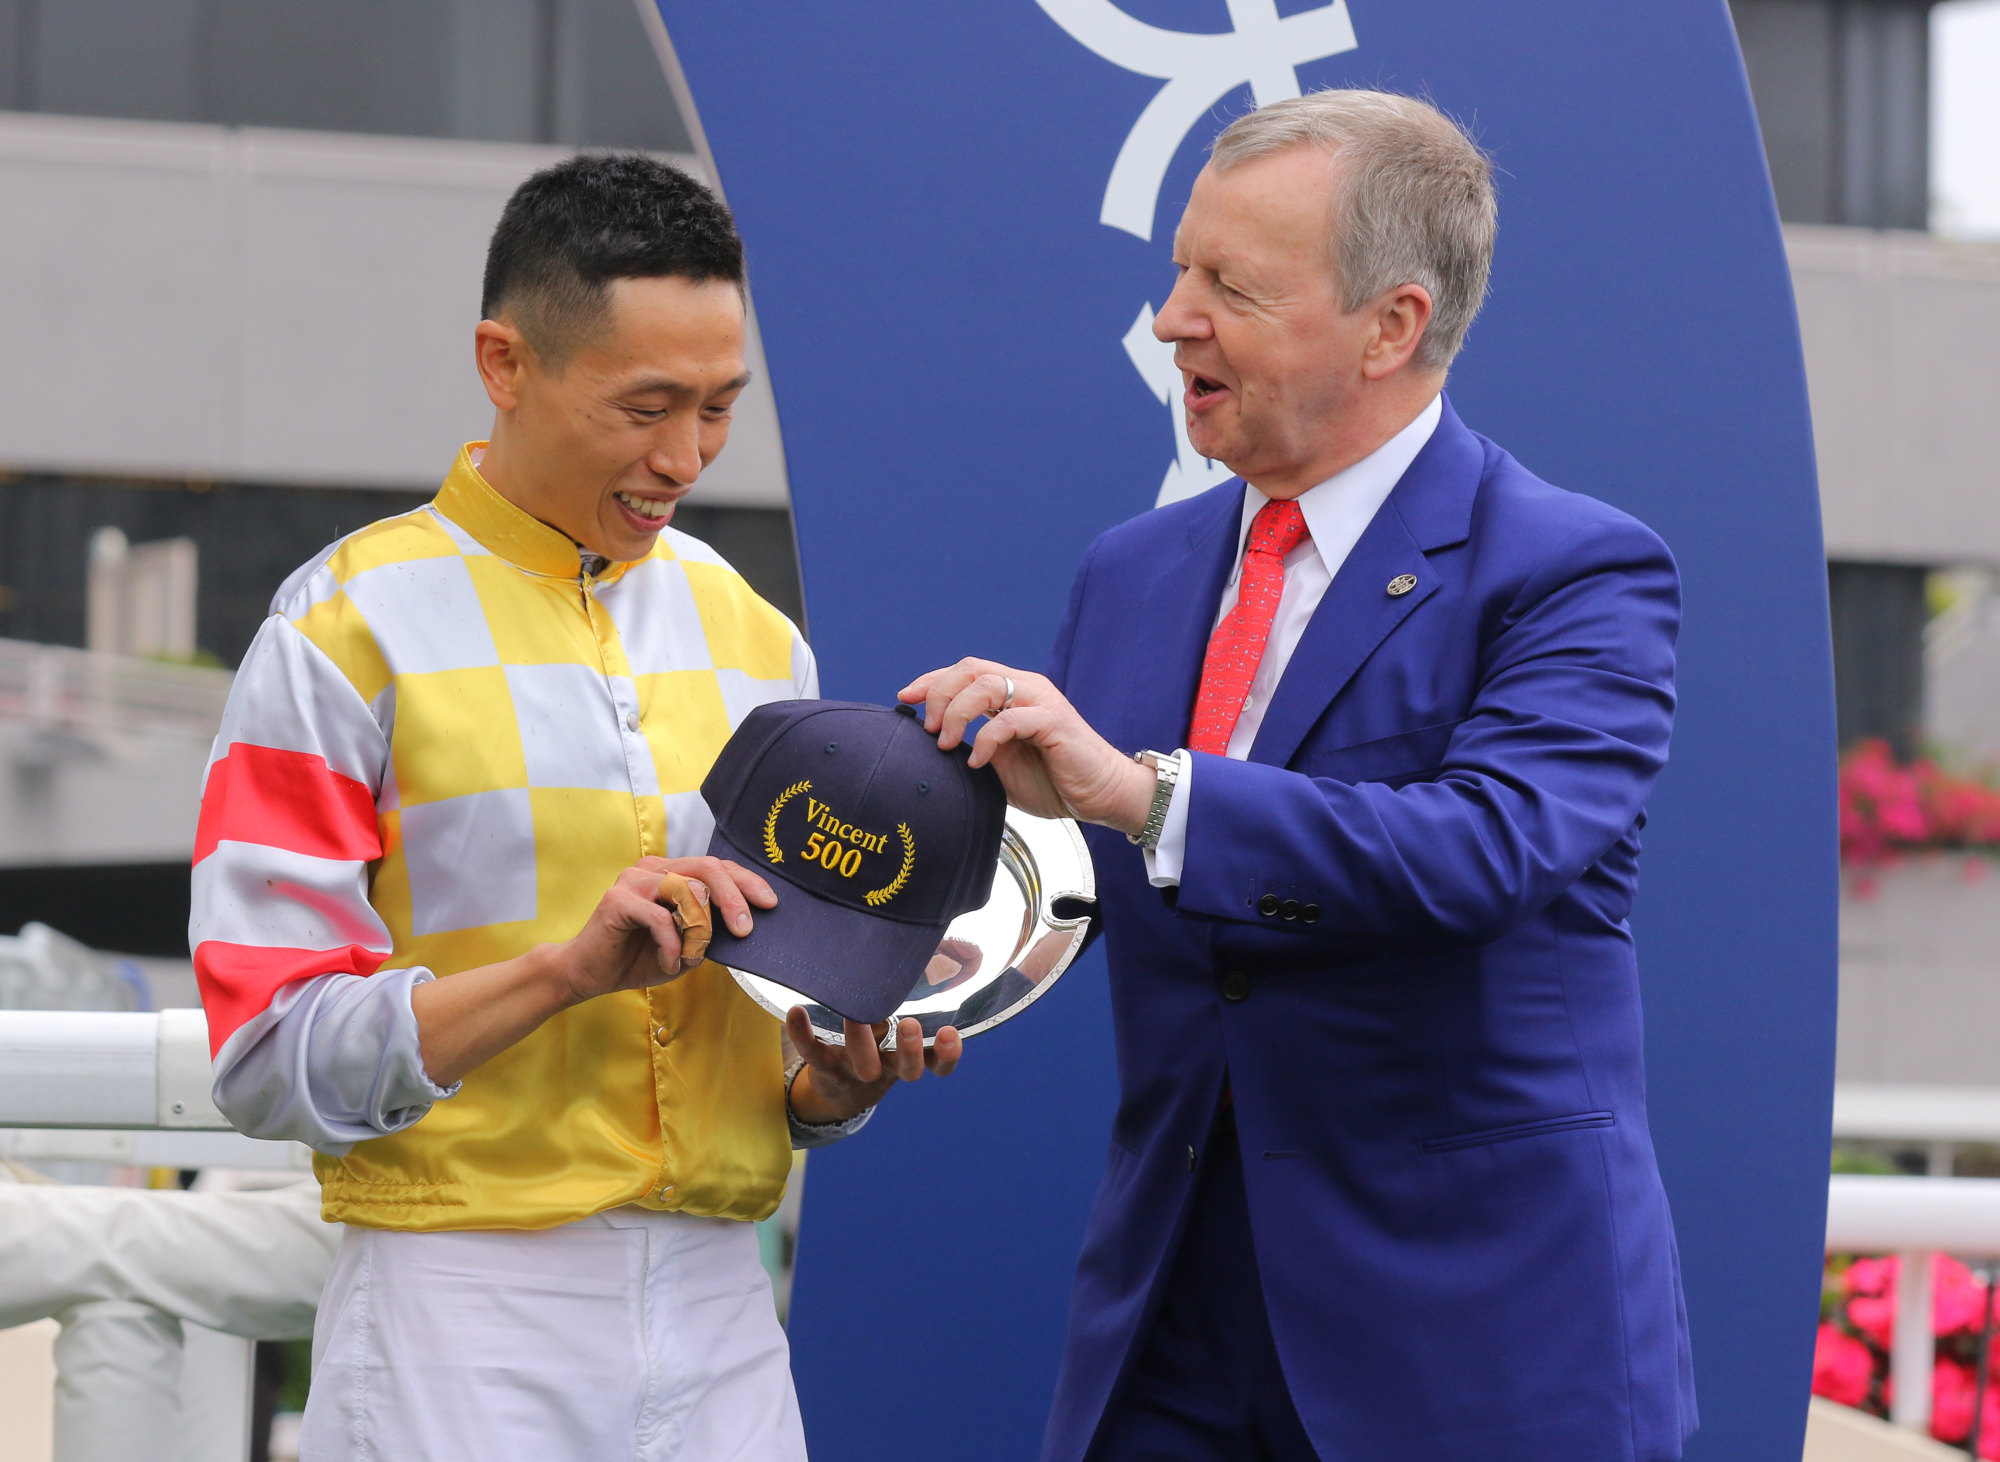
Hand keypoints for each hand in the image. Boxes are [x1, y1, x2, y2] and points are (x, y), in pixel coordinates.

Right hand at [553, 855, 776, 1003]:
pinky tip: (669, 962)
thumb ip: (708, 931)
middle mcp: (653, 868)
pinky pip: (661, 918)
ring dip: (698, 929)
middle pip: (707, 868)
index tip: (770, 904)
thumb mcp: (685, 946)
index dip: (746, 882)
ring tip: (692, 956)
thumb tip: (744, 926)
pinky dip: (672, 945)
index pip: (716, 867)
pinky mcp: (618, 900)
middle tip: (746, 928)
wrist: (588, 974)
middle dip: (733, 897)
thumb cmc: (636, 958)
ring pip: (686, 891)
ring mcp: (634, 879)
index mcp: (670, 872)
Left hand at [785, 1008, 962, 1124]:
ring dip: (860, 1040)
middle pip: (905, 1069)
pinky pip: (813, 1053)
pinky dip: (803, 1034)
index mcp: (909, 1057)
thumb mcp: (901, 1028)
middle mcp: (887, 1068)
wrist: (840, 1089)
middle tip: (911, 1024)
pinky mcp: (824, 1067)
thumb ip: (927, 993)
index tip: (949, 1033)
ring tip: (855, 1014)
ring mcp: (855, 1070)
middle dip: (910, 1050)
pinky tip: (797, 1011)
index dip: (946, 1054)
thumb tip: (965, 947)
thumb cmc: (880, 1043)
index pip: (937, 1064)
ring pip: (862, 1063)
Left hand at [898, 660, 1155, 834]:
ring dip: (957, 712)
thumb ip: (974, 747)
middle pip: (970, 669)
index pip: (964, 672)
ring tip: (945, 743)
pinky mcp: (1054, 722)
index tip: (905, 698)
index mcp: (1012, 694)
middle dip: (939, 693)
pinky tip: (978, 761)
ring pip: (987, 685)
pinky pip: (1010, 720)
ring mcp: (1041, 702)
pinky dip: (986, 739)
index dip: (931, 681)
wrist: (1100, 795)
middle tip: (926, 727)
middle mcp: (1026, 689)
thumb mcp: (1001, 763)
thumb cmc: (1054, 780)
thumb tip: (935, 747)